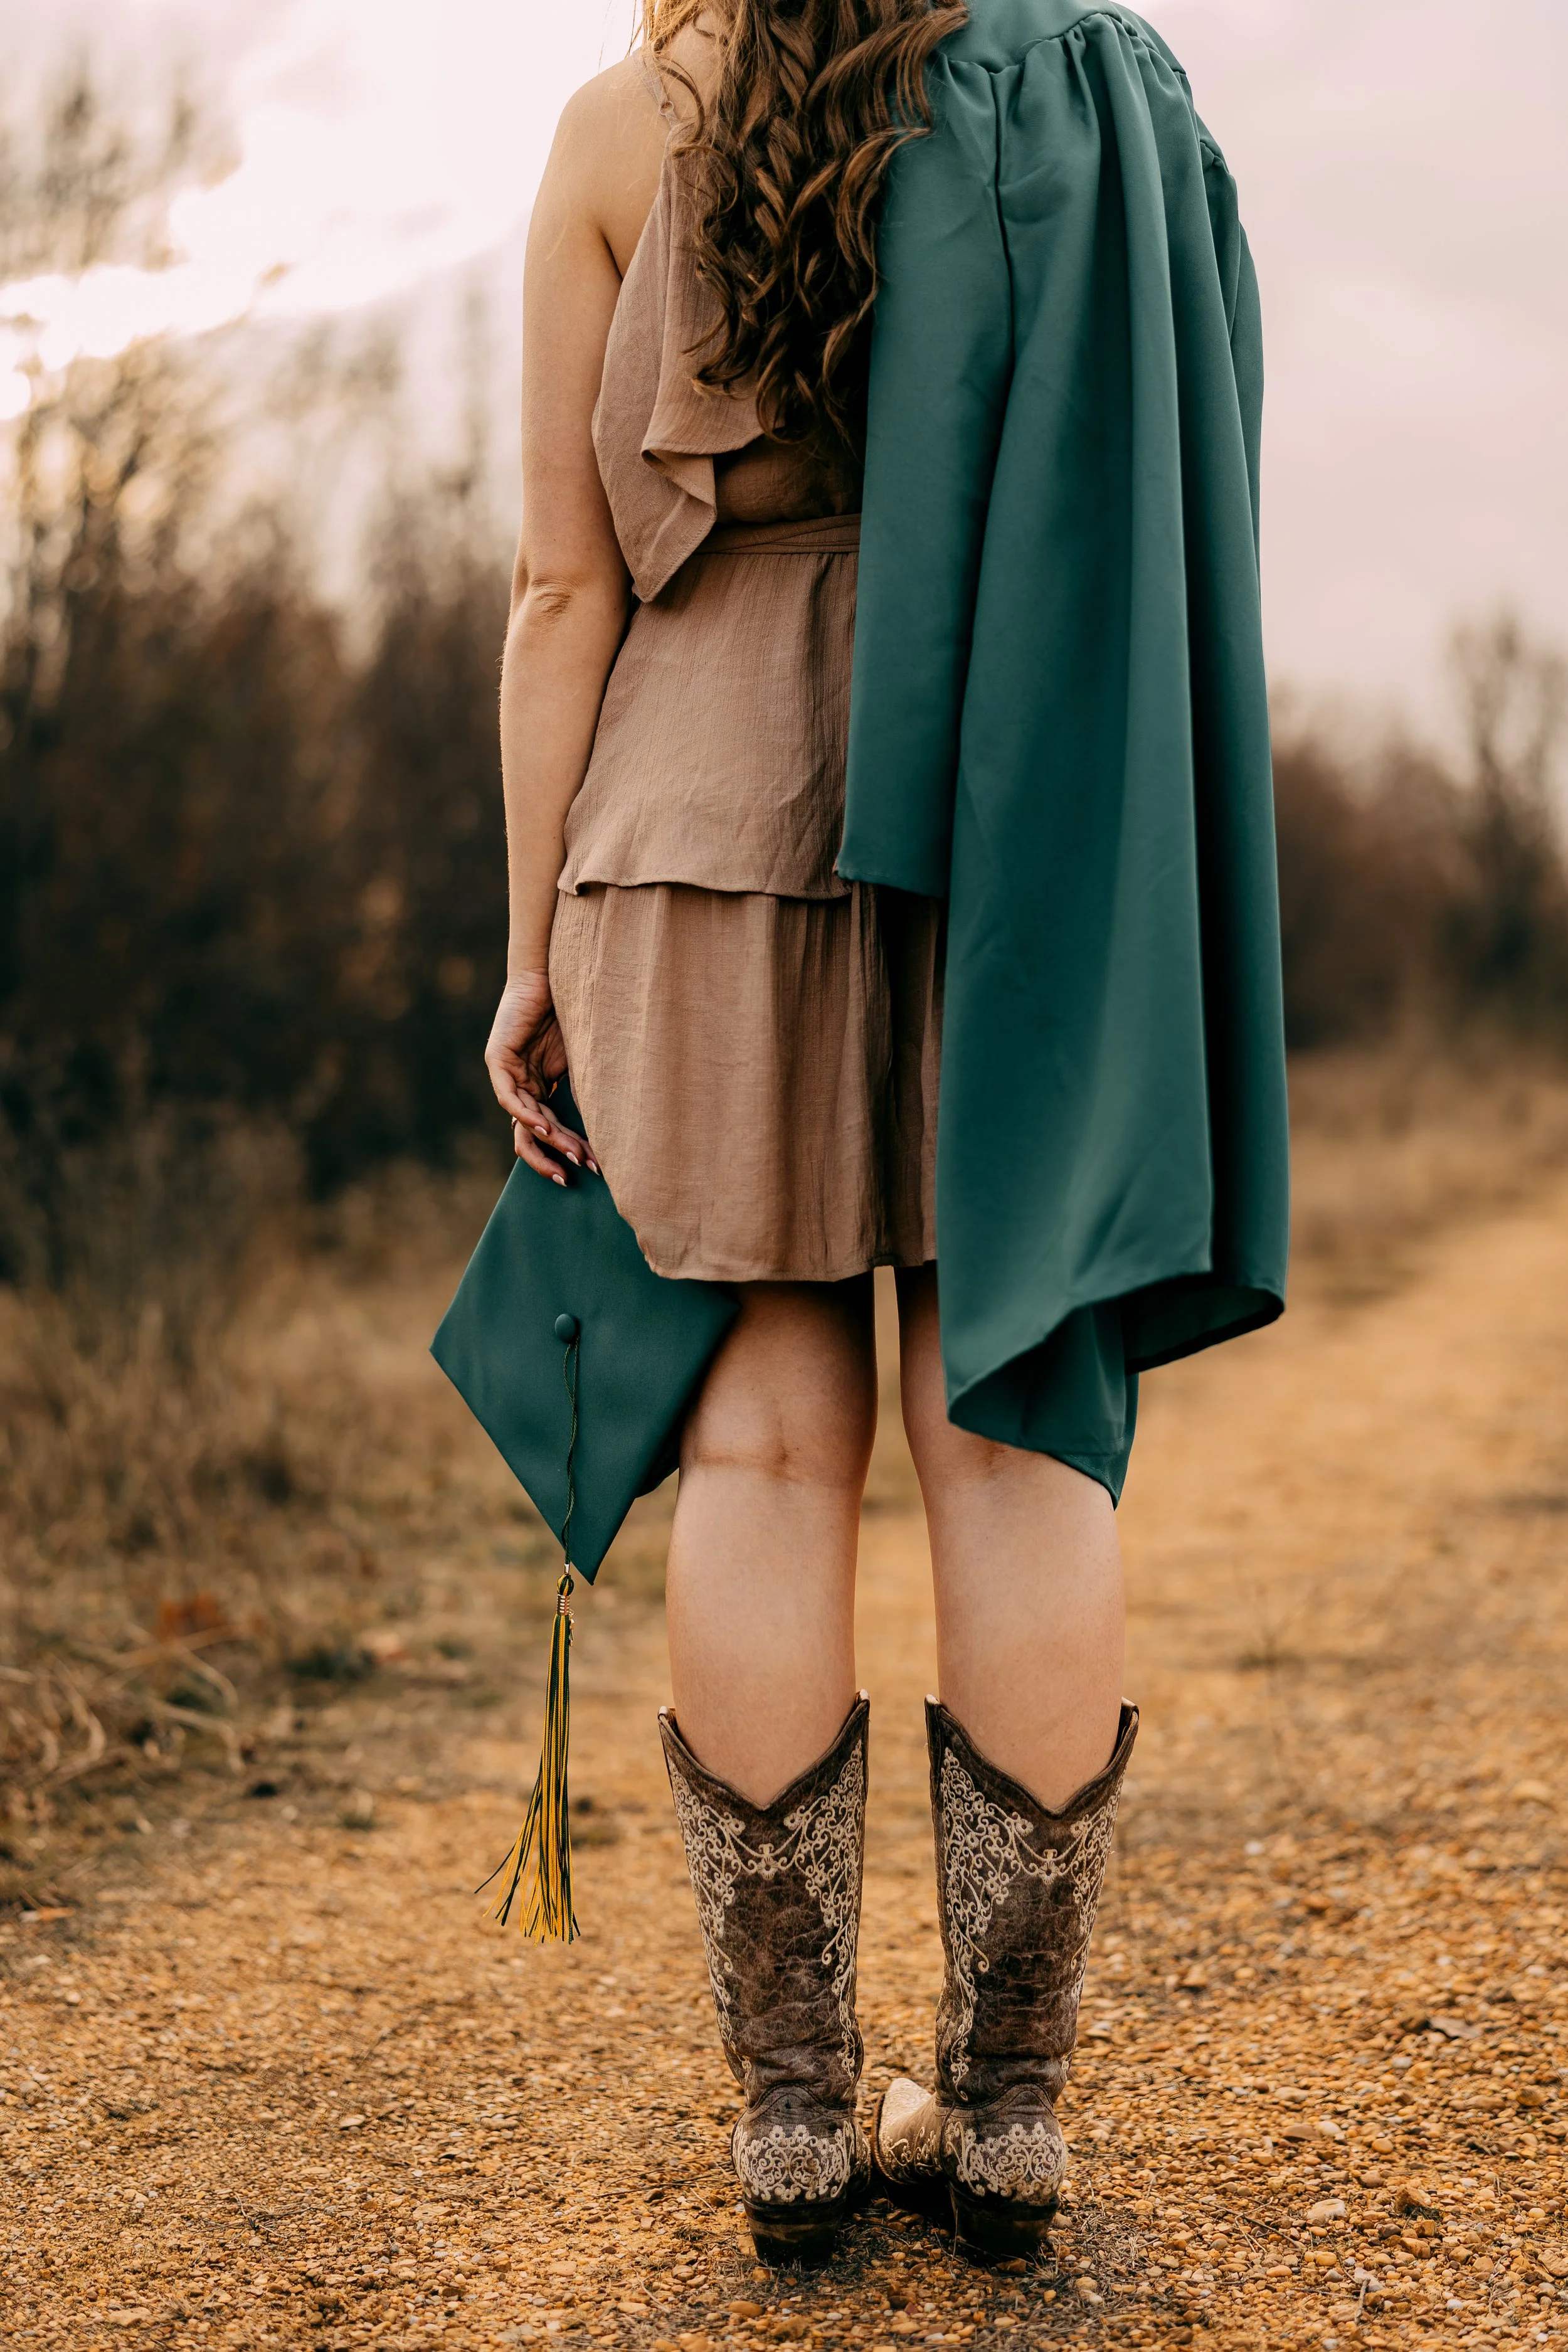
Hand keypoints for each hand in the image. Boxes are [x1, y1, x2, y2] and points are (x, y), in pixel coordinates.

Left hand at [484, 970, 596, 1183]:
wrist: (559, 971)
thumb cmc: (577, 1009)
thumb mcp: (587, 1060)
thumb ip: (588, 1092)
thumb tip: (614, 1130)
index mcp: (543, 1087)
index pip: (550, 1130)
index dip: (570, 1150)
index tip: (593, 1168)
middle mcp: (524, 1085)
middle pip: (532, 1134)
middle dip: (554, 1156)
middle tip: (574, 1176)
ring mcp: (509, 1074)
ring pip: (523, 1121)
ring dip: (549, 1140)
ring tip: (572, 1156)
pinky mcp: (498, 1060)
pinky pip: (510, 1097)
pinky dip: (527, 1115)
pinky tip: (546, 1128)